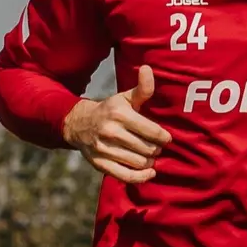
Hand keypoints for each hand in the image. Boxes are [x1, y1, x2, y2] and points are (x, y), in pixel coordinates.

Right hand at [62, 65, 172, 182]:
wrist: (79, 124)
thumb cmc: (110, 110)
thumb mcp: (125, 97)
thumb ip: (142, 88)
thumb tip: (148, 68)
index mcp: (120, 114)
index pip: (151, 131)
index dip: (164, 137)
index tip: (167, 138)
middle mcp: (111, 131)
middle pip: (147, 148)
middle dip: (156, 149)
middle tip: (157, 147)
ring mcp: (104, 149)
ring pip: (139, 162)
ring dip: (150, 162)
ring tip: (150, 156)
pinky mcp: (99, 164)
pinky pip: (125, 176)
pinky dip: (141, 177)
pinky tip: (149, 172)